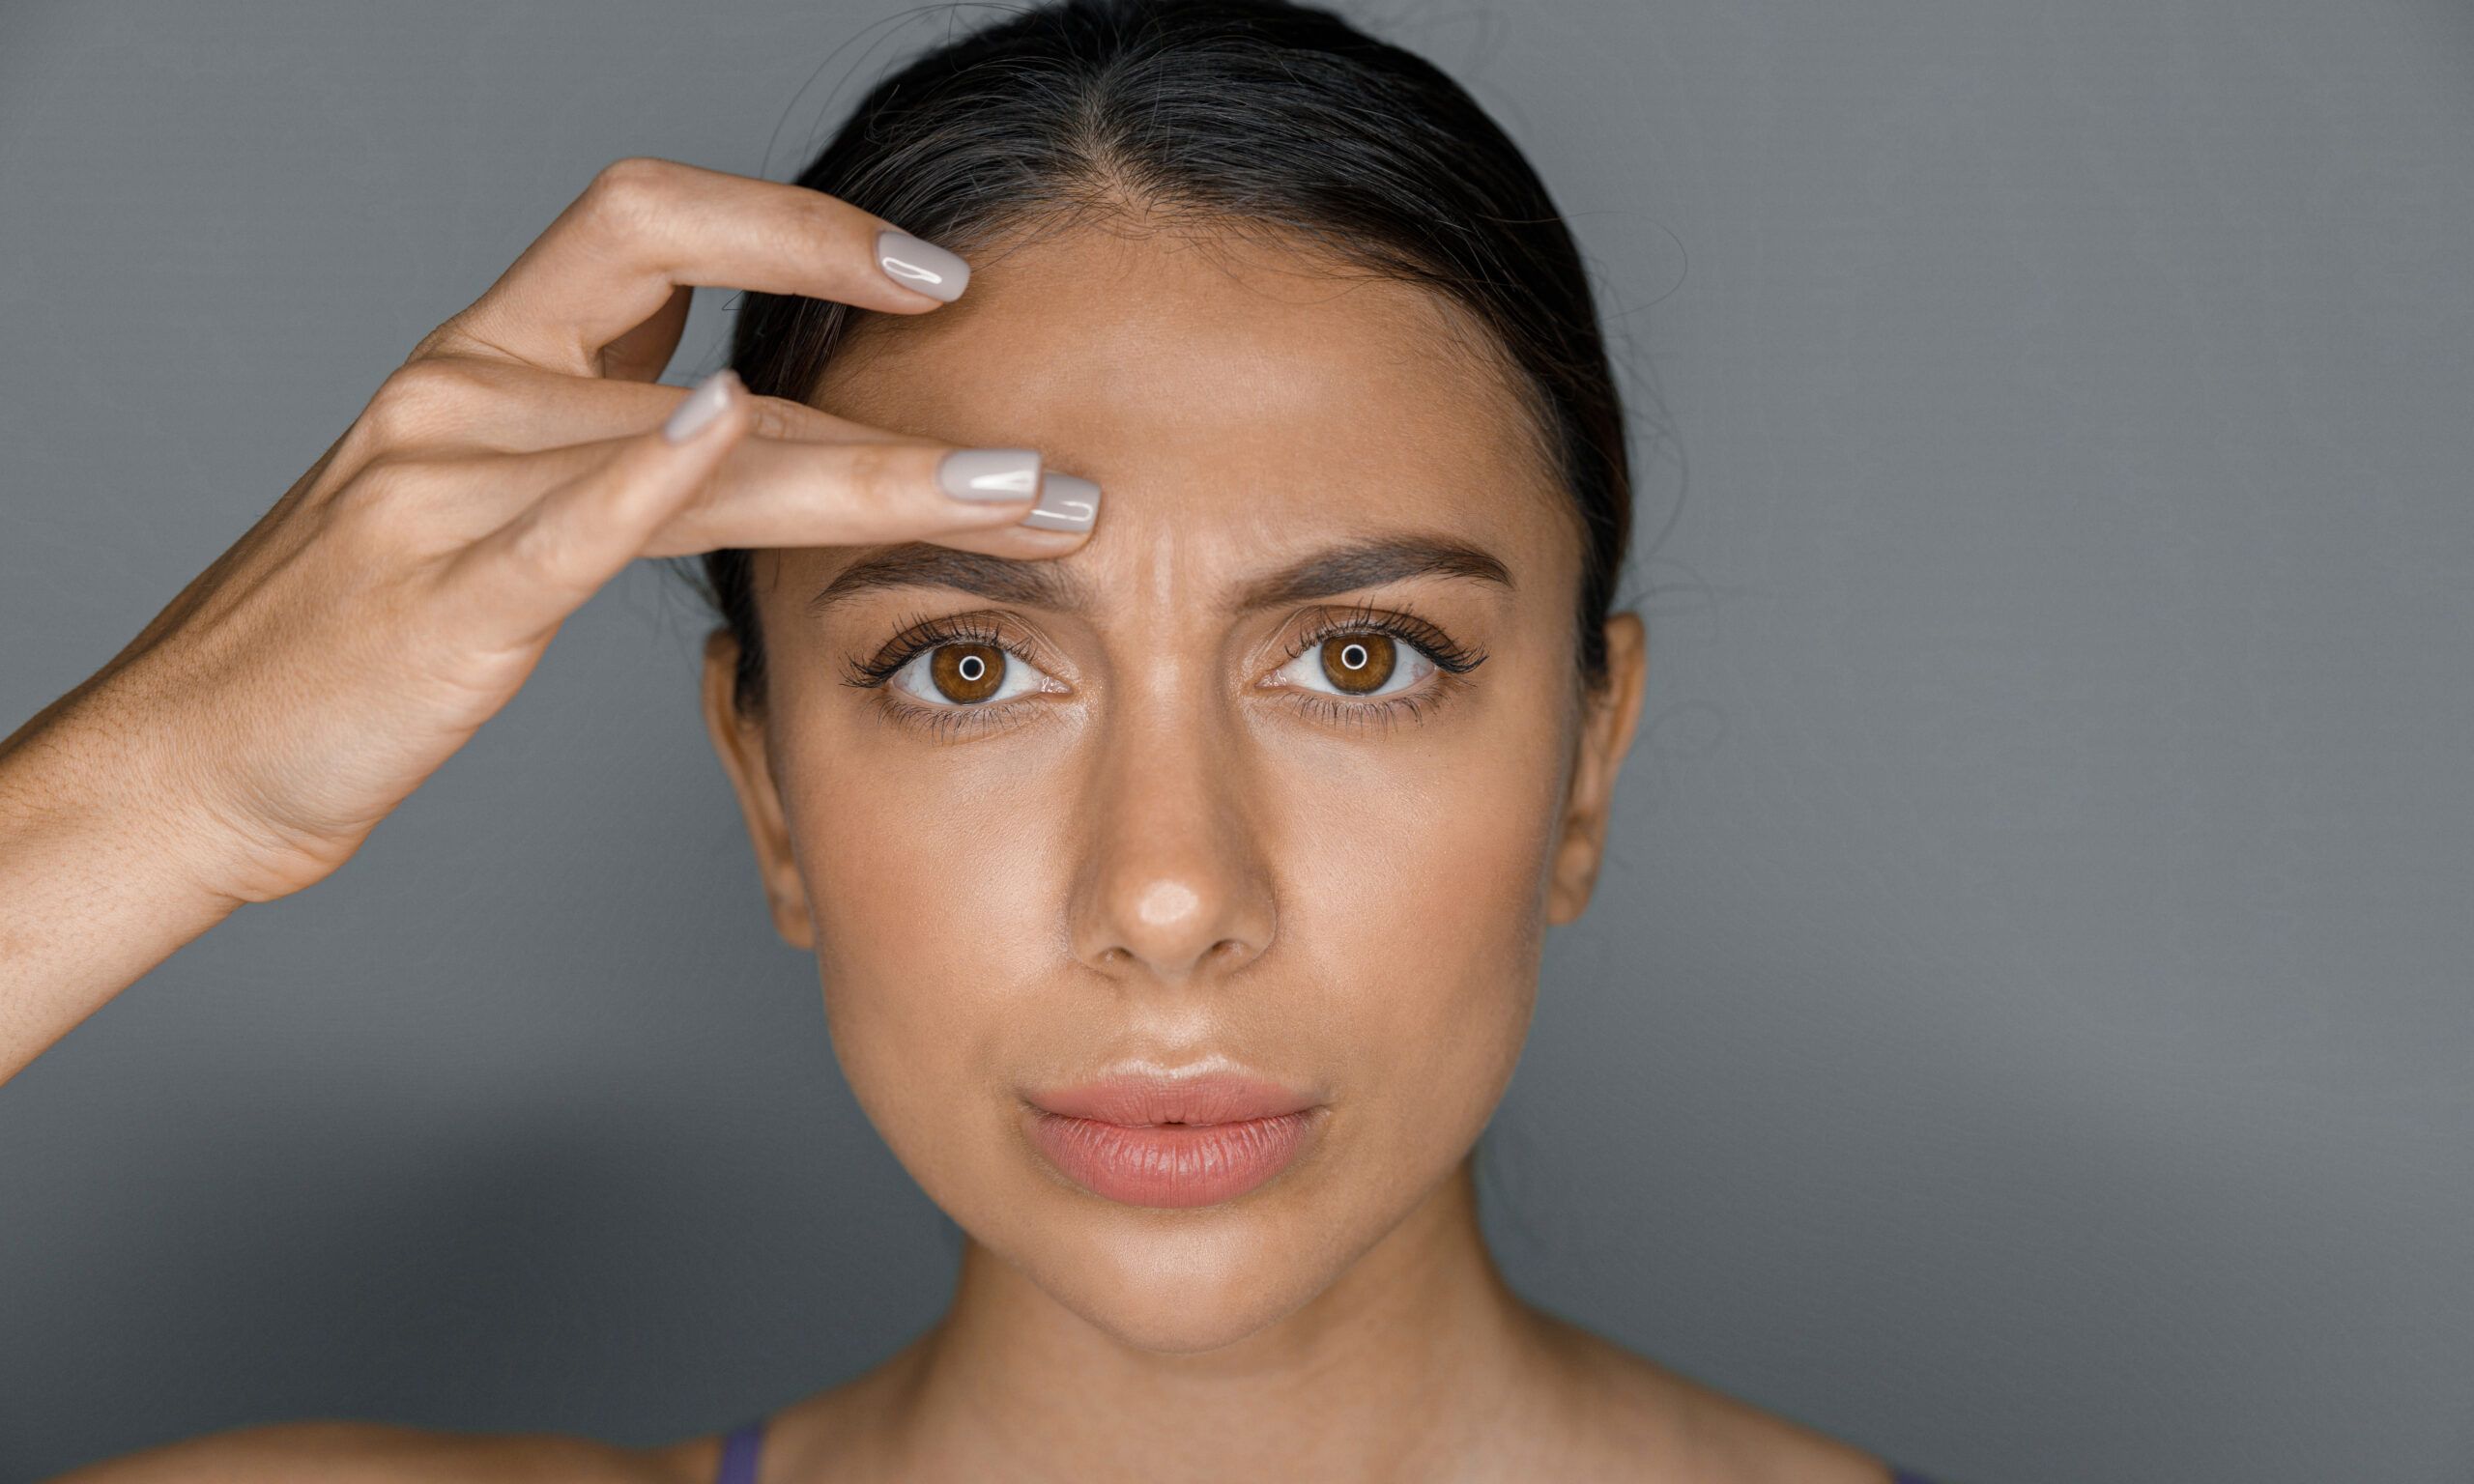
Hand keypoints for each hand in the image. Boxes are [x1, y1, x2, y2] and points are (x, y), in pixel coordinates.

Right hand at [8, 156, 1089, 907]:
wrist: (189, 764)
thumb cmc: (349, 642)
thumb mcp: (482, 503)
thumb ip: (595, 439)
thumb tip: (738, 405)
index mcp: (482, 362)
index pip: (649, 221)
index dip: (796, 224)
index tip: (930, 272)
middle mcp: (461, 395)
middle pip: (701, 320)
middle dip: (882, 354)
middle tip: (1040, 431)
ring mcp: (444, 487)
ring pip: (694, 445)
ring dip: (874, 471)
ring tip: (1017, 501)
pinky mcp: (439, 598)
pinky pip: (564, 525)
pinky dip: (653, 473)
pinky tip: (742, 435)